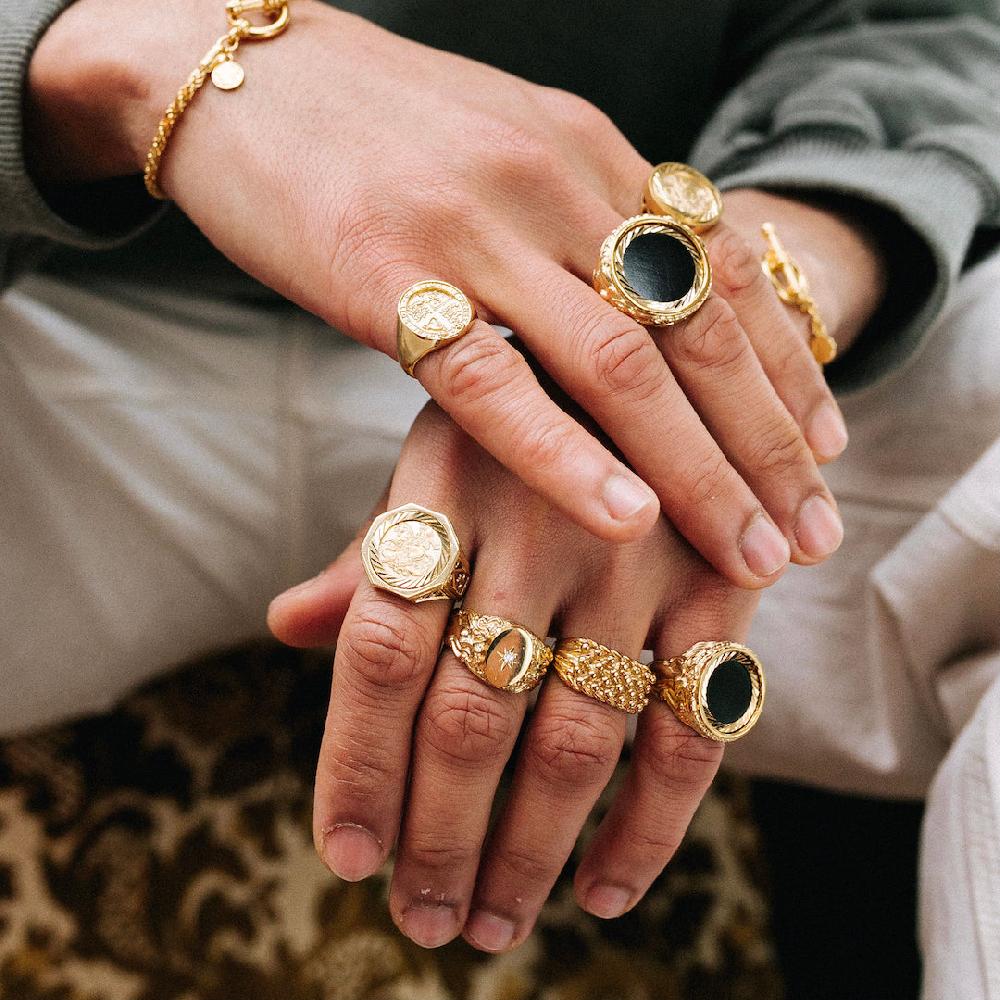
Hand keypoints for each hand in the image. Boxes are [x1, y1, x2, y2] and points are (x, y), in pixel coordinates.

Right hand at [26, 0, 877, 582]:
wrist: (238, 71)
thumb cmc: (378, 129)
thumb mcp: (509, 150)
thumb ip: (581, 217)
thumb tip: (646, 289)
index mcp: (590, 153)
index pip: (726, 273)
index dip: (786, 369)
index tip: (825, 452)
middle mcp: (554, 183)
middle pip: (696, 331)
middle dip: (765, 445)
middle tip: (813, 534)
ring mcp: (474, 228)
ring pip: (619, 364)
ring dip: (697, 470)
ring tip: (751, 554)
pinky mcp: (386, 276)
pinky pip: (493, 380)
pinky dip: (566, 456)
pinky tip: (625, 518)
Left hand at [267, 400, 759, 950]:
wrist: (666, 337)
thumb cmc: (527, 419)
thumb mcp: (439, 454)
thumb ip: (376, 551)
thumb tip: (286, 627)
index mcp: (449, 485)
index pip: (379, 652)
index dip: (356, 767)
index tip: (348, 859)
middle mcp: (539, 525)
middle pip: (471, 717)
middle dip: (441, 839)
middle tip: (424, 920)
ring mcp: (641, 559)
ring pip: (577, 743)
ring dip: (529, 855)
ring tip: (491, 925)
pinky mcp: (724, 585)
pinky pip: (692, 732)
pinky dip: (650, 828)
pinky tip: (605, 891)